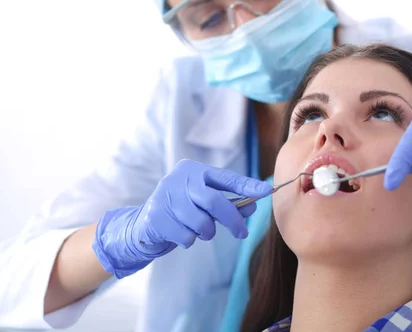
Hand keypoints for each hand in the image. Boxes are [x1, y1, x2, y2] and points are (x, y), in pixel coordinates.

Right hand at [92, 160, 271, 277]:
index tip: (267, 191)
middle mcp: (178, 178)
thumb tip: (253, 206)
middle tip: (242, 233)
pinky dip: (189, 240)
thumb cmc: (183, 211)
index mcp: (194, 170)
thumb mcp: (206, 204)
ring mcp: (165, 196)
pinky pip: (186, 236)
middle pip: (214, 201)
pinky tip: (181, 234)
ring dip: (206, 232)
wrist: (145, 225)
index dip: (247, 185)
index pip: (226, 178)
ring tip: (199, 230)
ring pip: (201, 222)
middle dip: (232, 219)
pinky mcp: (156, 216)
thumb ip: (228, 203)